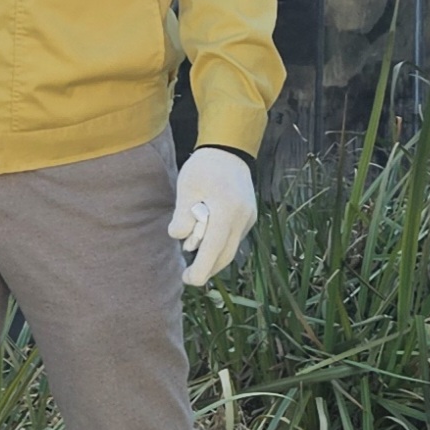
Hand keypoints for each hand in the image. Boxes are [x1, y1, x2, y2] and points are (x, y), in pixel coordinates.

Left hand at [169, 147, 257, 287]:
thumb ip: (182, 215)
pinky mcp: (250, 217)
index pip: (214, 249)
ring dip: (213, 257)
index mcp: (226, 210)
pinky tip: (207, 241)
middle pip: (226, 255)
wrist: (228, 150)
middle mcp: (243, 218)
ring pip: (231, 249)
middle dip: (207, 269)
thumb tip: (179, 239)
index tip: (188, 279)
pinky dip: (220, 245)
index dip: (201, 269)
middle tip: (188, 276)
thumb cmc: (204, 167)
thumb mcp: (186, 187)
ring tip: (194, 257)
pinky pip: (234, 238)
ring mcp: (249, 218)